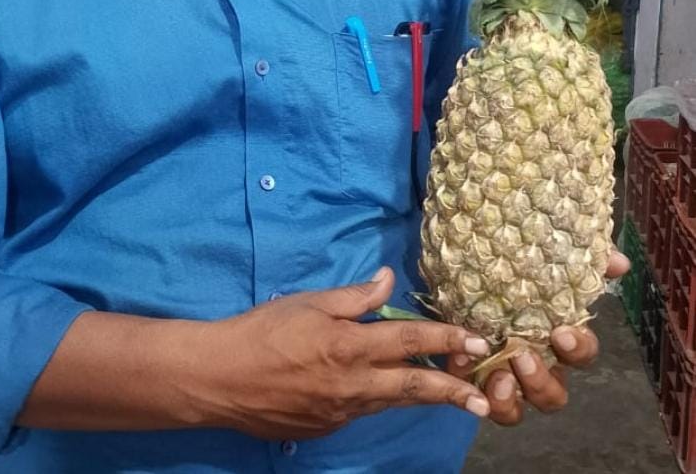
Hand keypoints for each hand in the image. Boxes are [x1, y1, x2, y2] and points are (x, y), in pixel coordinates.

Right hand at [197, 267, 492, 440]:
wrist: (223, 378)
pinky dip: (375, 400)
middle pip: (414, 388)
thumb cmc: (263, 330)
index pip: (410, 341)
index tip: (478, 341)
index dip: (447, 339)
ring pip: (390, 403)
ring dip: (421, 398)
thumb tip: (388, 280)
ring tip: (451, 397)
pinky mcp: (327, 428)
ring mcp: (341, 412)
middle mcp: (353, 384)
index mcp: (349, 345)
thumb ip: (353, 296)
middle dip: (453, 392)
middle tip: (485, 400)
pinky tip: (375, 391)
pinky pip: (360, 411)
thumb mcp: (308, 302)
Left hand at [447, 249, 629, 425]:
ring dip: (510, 399)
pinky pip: (481, 400)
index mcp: (556, 339)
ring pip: (519, 409)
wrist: (461, 274)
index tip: (562, 332)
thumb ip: (583, 262)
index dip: (578, 347)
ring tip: (496, 376)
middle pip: (554, 395)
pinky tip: (462, 364)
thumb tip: (620, 262)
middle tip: (521, 355)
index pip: (583, 352)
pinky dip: (475, 390)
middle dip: (540, 381)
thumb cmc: (509, 274)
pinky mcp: (473, 380)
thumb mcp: (539, 259)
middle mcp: (536, 366)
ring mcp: (506, 379)